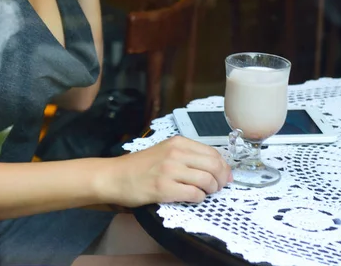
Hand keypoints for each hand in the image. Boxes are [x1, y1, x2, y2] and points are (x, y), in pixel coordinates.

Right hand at [100, 136, 231, 206]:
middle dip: (221, 180)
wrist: (116, 176)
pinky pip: (194, 194)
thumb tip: (215, 167)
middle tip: (218, 187)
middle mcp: (175, 153)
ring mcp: (170, 170)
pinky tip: (192, 198)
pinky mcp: (164, 188)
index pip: (213, 153)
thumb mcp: (165, 151)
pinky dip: (199, 198)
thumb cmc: (141, 166)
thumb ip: (187, 155)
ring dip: (211, 190)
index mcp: (177, 142)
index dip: (224, 167)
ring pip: (207, 180)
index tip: (225, 176)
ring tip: (205, 193)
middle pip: (214, 166)